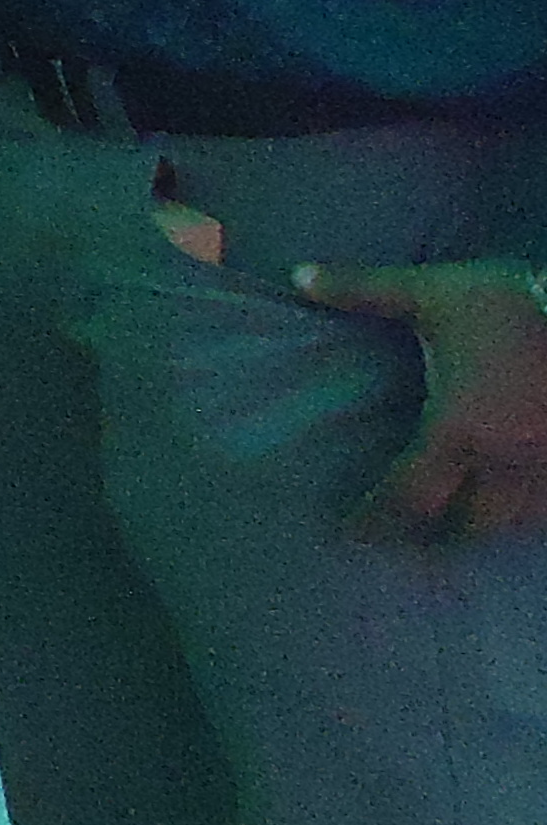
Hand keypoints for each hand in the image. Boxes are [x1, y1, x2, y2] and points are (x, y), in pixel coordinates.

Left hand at [289, 256, 546, 544]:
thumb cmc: (512, 303)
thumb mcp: (431, 292)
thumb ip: (364, 290)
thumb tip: (300, 276)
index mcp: (458, 430)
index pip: (410, 494)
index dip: (378, 519)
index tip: (353, 535)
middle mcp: (505, 462)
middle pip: (469, 528)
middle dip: (440, 541)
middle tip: (411, 548)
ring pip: (517, 525)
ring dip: (489, 533)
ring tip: (464, 536)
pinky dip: (531, 518)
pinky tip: (519, 512)